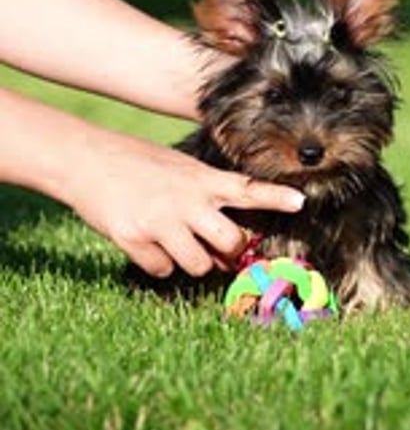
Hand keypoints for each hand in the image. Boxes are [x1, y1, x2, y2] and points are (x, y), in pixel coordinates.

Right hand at [69, 130, 304, 277]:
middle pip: (231, 242)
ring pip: (198, 265)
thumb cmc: (138, 163)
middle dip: (228, 252)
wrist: (88, 160)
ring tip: (174, 241)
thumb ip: (206, 198)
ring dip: (192, 261)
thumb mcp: (179, 168)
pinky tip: (146, 242)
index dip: (275, 197)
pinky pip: (162, 269)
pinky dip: (158, 263)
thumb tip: (226, 244)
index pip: (246, 188)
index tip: (300, 201)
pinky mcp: (135, 238)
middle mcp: (186, 200)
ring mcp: (161, 220)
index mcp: (201, 180)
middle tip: (213, 246)